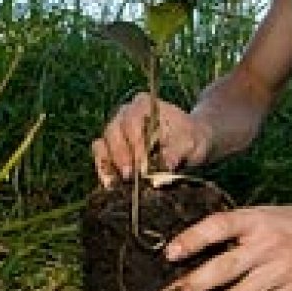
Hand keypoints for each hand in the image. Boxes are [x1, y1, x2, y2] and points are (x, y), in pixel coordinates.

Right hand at [91, 93, 211, 186]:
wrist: (188, 146)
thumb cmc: (190, 140)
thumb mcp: (190, 143)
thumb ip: (177, 152)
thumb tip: (166, 167)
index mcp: (144, 105)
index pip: (132, 122)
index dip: (135, 143)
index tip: (142, 165)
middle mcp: (124, 115)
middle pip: (113, 132)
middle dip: (120, 155)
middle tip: (130, 176)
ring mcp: (115, 132)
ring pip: (102, 145)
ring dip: (109, 164)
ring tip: (117, 183)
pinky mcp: (110, 150)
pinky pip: (101, 158)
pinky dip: (104, 171)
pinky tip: (111, 185)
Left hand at [159, 205, 291, 290]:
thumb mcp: (266, 215)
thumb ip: (236, 231)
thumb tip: (191, 251)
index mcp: (257, 220)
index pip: (219, 226)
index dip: (193, 239)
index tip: (170, 254)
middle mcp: (268, 245)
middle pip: (223, 269)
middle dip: (191, 287)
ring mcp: (281, 272)